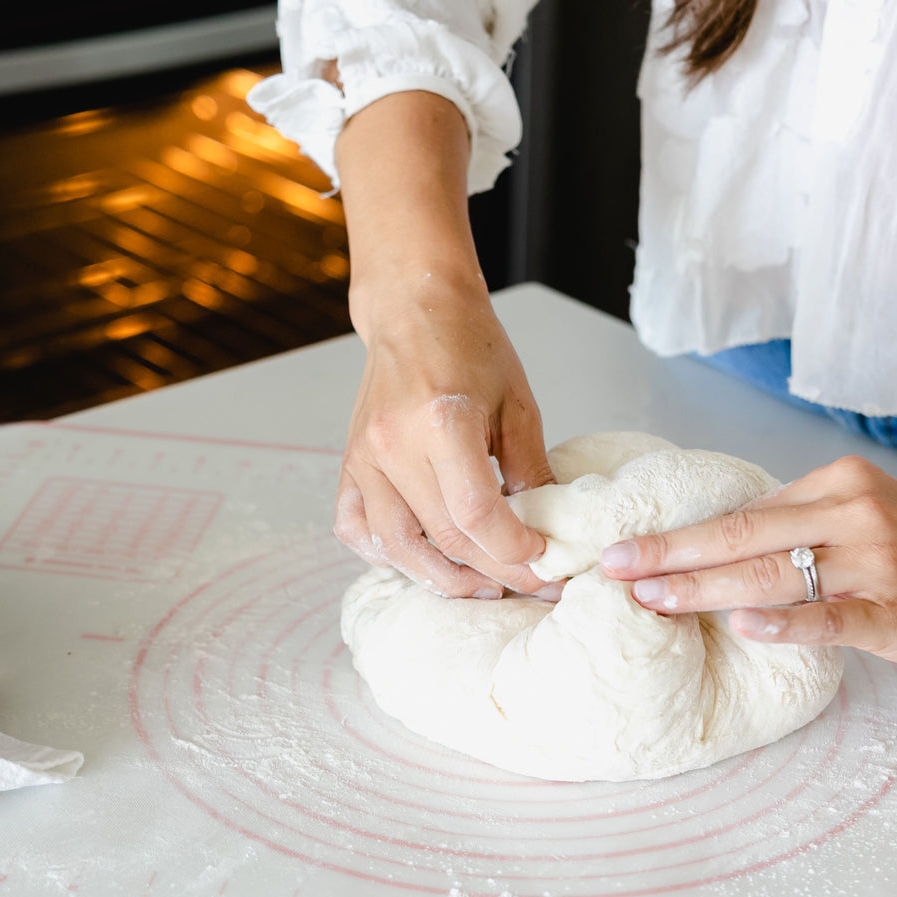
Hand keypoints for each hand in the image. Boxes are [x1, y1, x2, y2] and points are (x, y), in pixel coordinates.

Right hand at [335, 282, 557, 598]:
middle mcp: (394, 445)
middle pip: (443, 538)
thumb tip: (547, 527)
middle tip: (530, 584)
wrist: (413, 310)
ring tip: (482, 586)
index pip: (476, 514)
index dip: (513, 549)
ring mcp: (364, 458)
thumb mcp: (517, 404)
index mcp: (442, 421)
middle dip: (494, 571)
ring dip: (443, 578)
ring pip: (397, 547)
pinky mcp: (349, 464)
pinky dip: (385, 555)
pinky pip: (356, 530)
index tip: (542, 559)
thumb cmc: (468, 347)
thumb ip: (530, 469)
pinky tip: (421, 560)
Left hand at [597, 455, 896, 668]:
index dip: (678, 535)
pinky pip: (832, 616)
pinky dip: (786, 622)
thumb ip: (798, 526)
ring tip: (652, 599)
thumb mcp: (861, 515)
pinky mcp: (896, 610)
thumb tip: (718, 546)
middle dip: (669, 553)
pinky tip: (743, 625)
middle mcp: (849, 514)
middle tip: (612, 568)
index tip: (624, 549)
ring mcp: (874, 563)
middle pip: (741, 535)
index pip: (740, 514)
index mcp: (834, 485)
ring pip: (773, 574)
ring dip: (704, 587)